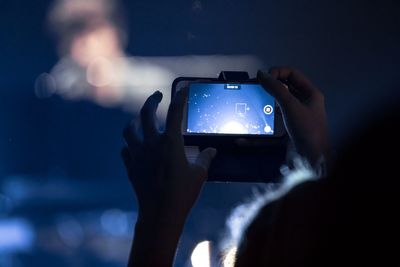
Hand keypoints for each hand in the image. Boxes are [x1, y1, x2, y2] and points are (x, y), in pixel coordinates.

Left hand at [122, 89, 216, 224]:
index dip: (180, 97)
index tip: (183, 89)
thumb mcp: (199, 174)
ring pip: (128, 130)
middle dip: (151, 100)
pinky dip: (129, 145)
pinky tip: (134, 147)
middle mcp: (151, 143)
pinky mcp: (131, 166)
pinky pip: (125, 150)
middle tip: (156, 96)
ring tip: (139, 120)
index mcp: (170, 142)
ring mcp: (138, 154)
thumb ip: (205, 158)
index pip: (176, 112)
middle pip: (146, 113)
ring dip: (134, 122)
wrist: (160, 213)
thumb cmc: (182, 193)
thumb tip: (212, 150)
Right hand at [257, 67, 329, 165]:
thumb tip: (262, 75)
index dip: (277, 72)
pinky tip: (250, 127)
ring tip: (253, 101)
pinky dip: (262, 122)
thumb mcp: (291, 106)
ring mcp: (296, 116)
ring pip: (277, 103)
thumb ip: (276, 89)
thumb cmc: (308, 132)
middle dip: (270, 86)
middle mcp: (304, 103)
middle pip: (284, 87)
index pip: (292, 74)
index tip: (264, 78)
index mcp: (310, 93)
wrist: (312, 160)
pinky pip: (273, 121)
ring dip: (265, 101)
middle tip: (256, 88)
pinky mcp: (288, 128)